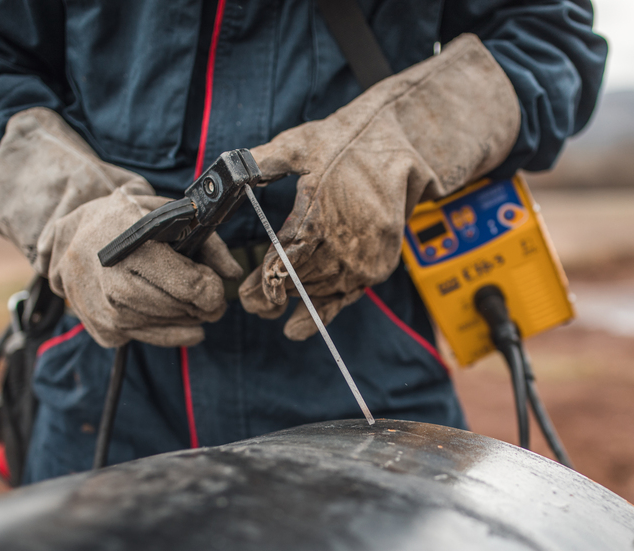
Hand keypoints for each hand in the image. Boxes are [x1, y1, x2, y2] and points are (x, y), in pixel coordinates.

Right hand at [0, 107, 240, 346]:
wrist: (73, 234)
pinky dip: (165, 332)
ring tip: (189, 304)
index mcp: (132, 245)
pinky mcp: (99, 328)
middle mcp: (111, 279)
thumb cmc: (128, 220)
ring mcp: (102, 307)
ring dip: (186, 319)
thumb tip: (233, 273)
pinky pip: (145, 339)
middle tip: (209, 299)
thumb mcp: (167, 215)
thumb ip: (206, 242)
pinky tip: (167, 316)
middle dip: (203, 306)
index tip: (214, 283)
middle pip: (180, 308)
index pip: (190, 286)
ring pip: (164, 326)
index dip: (213, 289)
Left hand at [238, 34, 519, 339]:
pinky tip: (299, 329)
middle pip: (302, 279)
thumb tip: (229, 169)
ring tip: (274, 309)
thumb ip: (262, 161)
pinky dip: (324, 311)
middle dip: (276, 293)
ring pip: (323, 289)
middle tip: (253, 306)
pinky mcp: (382, 261)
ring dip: (298, 299)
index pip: (285, 257)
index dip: (265, 280)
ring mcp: (367, 251)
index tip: (247, 297)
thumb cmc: (348, 138)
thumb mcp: (300, 143)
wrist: (405, 139)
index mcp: (321, 207)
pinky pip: (348, 295)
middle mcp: (346, 235)